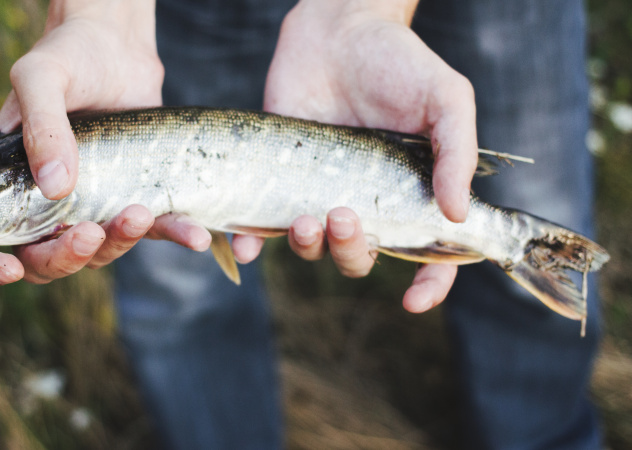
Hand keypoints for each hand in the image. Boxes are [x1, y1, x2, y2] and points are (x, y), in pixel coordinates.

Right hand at [0, 0, 210, 285]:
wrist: (118, 44)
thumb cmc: (68, 54)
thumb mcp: (41, 78)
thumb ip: (41, 127)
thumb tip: (56, 188)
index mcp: (4, 182)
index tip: (8, 268)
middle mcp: (44, 202)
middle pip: (42, 259)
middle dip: (63, 257)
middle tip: (89, 233)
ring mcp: (90, 204)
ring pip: (96, 253)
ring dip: (116, 244)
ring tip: (138, 213)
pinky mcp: (133, 196)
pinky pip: (151, 229)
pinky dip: (173, 235)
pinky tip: (195, 236)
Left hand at [257, 0, 474, 311]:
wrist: (337, 29)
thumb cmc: (399, 61)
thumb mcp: (446, 98)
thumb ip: (457, 153)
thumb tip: (457, 215)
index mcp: (410, 194)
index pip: (427, 254)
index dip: (428, 284)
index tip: (414, 299)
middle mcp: (365, 202)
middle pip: (360, 257)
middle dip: (352, 251)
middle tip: (343, 214)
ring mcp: (320, 193)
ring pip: (313, 248)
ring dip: (309, 246)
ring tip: (305, 216)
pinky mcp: (279, 179)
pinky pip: (263, 225)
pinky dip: (252, 243)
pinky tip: (247, 245)